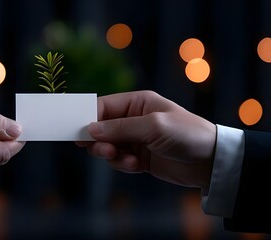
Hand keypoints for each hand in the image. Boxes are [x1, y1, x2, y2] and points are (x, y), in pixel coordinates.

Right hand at [77, 90, 215, 189]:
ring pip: (108, 146)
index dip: (88, 118)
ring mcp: (136, 139)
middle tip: (105, 151)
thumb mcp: (153, 126)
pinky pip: (119, 160)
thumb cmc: (187, 134)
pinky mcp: (139, 157)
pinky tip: (135, 166)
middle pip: (102, 128)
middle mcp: (134, 119)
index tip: (77, 132)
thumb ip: (120, 128)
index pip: (103, 106)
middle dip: (99, 141)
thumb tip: (91, 129)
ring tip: (125, 160)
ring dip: (111, 155)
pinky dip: (122, 165)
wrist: (211, 162)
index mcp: (137, 103)